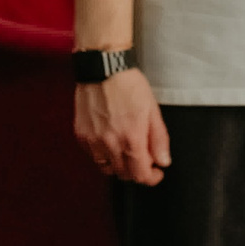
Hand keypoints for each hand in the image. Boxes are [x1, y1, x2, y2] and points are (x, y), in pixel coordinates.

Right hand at [75, 67, 170, 185]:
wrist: (103, 68)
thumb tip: (163, 162)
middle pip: (123, 174)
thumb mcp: (152, 110)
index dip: (151, 178)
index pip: (140, 175)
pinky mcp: (81, 134)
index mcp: (131, 138)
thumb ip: (158, 139)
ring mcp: (93, 140)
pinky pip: (93, 155)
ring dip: (119, 165)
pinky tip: (110, 140)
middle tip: (143, 157)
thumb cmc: (129, 85)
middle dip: (136, 170)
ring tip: (126, 150)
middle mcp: (110, 143)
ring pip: (106, 168)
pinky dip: (103, 154)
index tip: (156, 172)